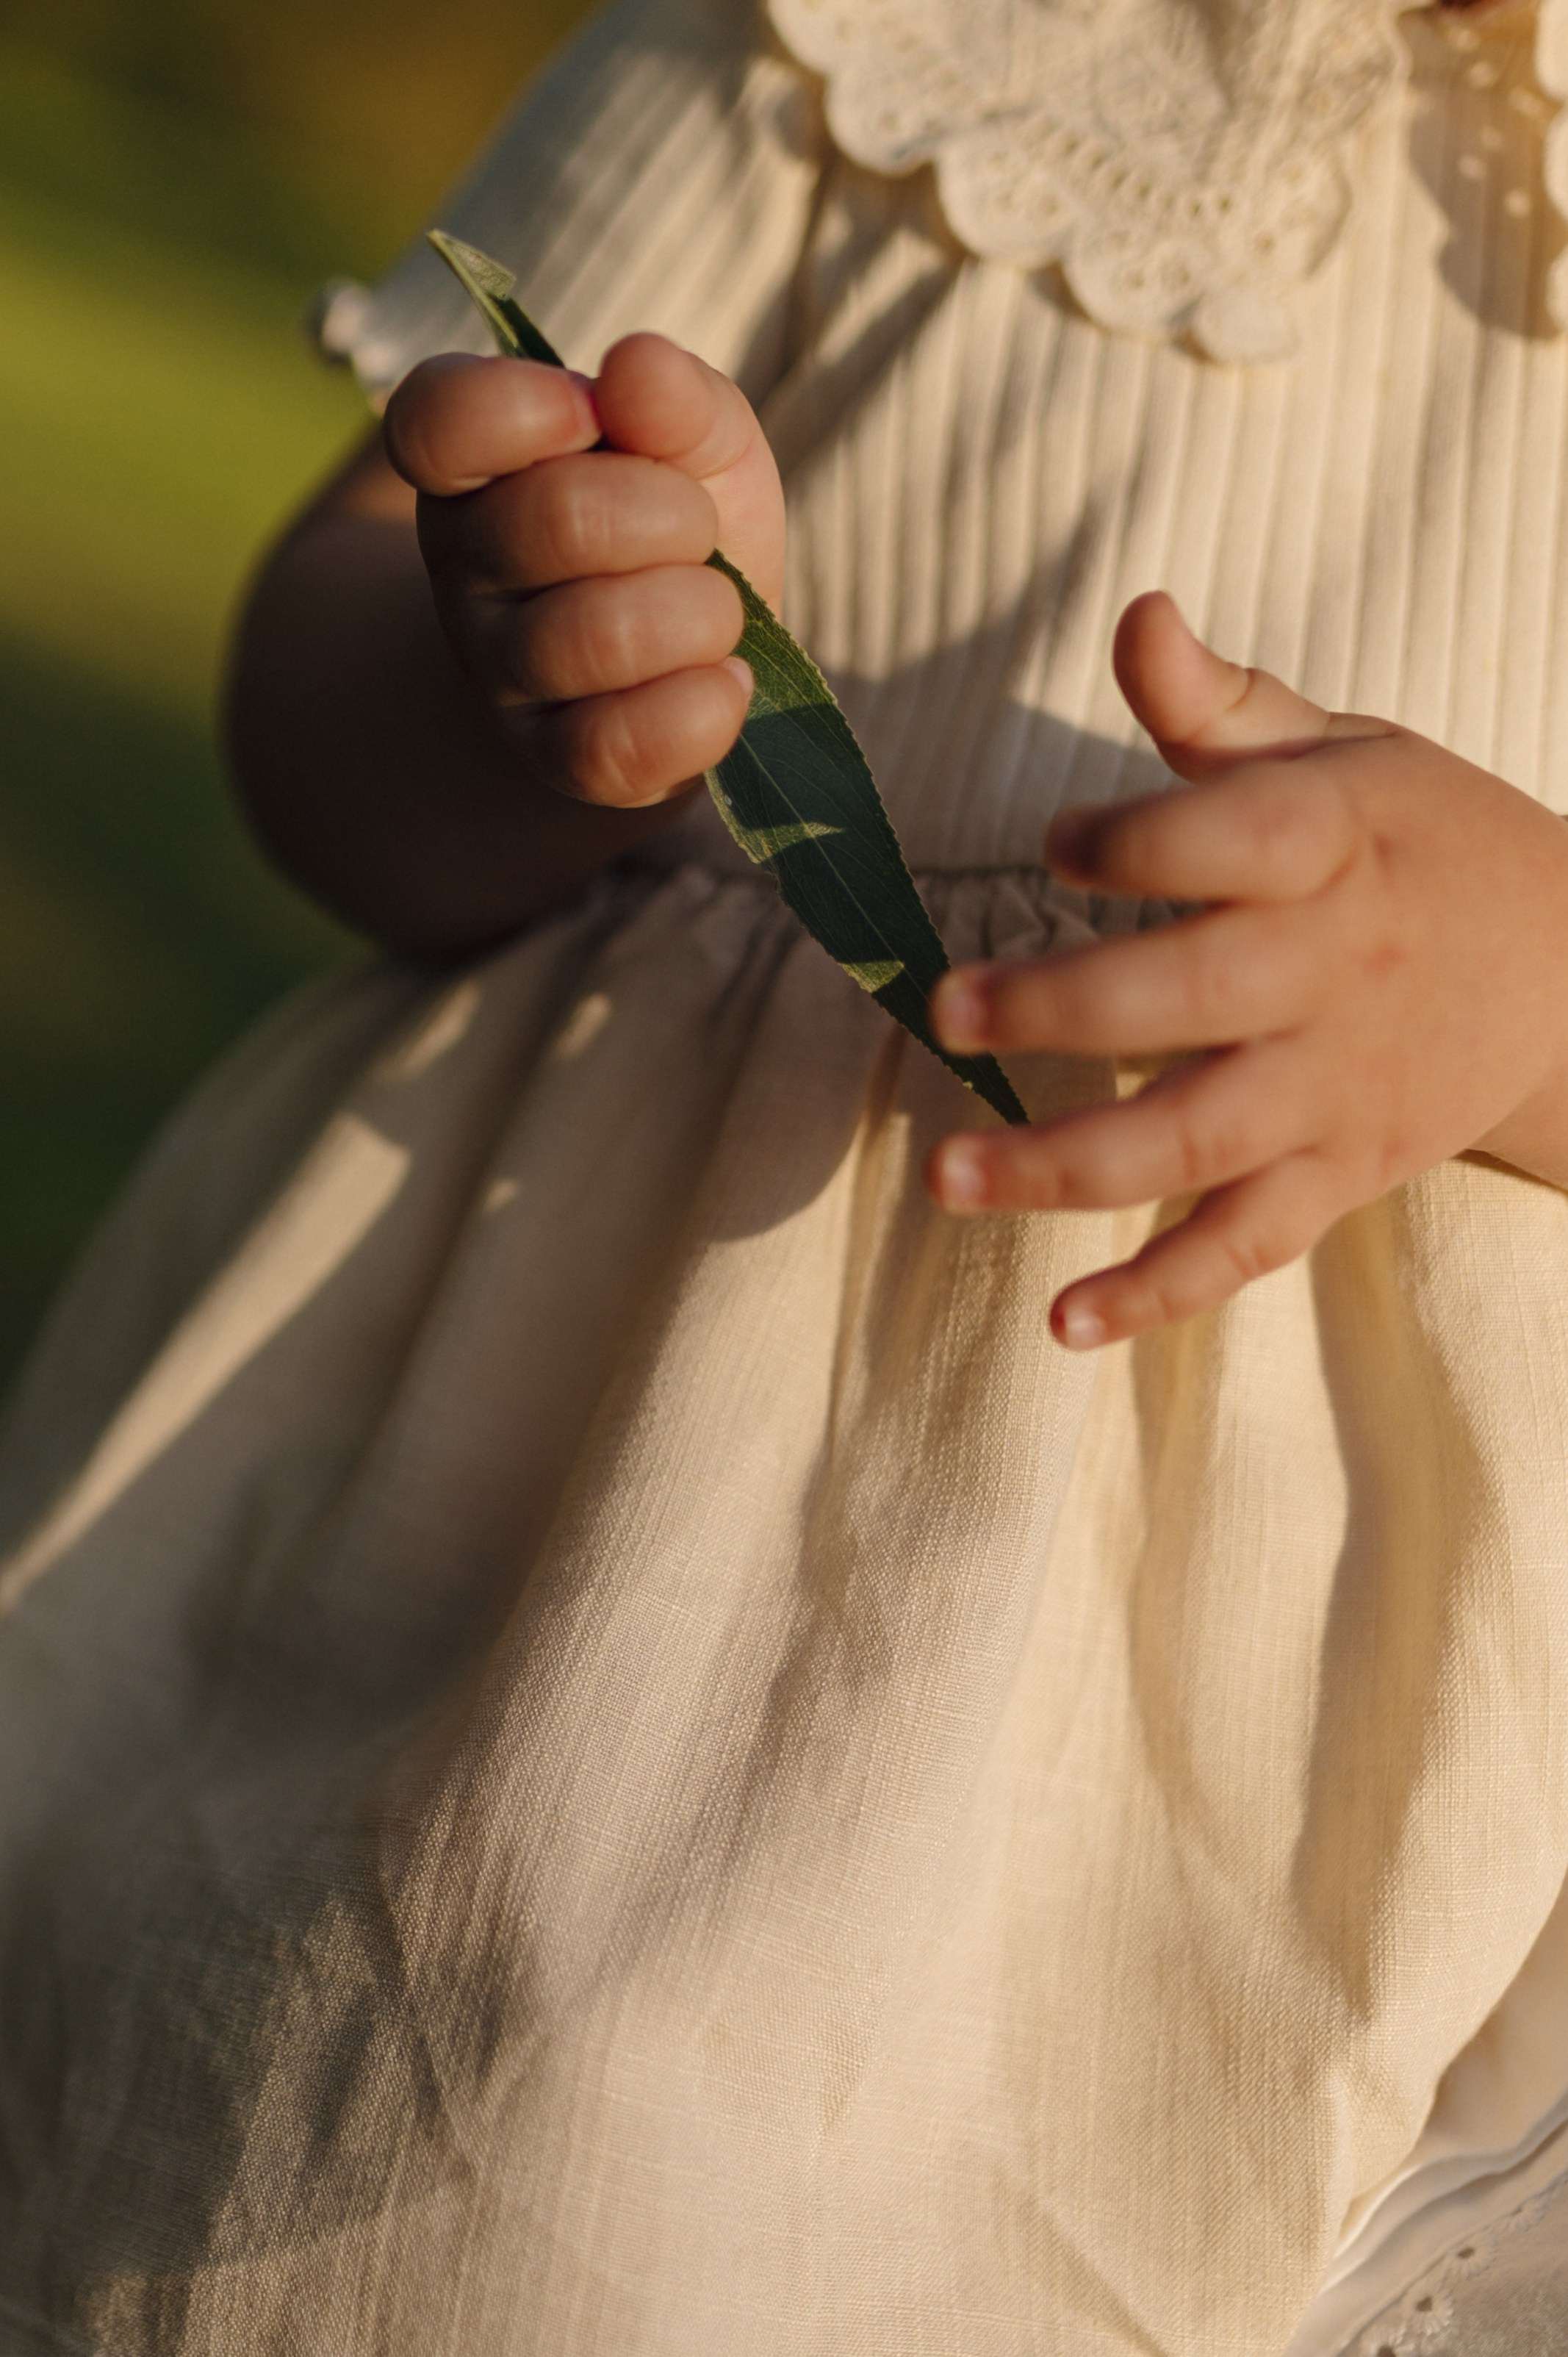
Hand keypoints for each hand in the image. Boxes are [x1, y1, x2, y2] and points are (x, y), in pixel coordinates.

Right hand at [382, 334, 783, 806]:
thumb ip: (677, 397)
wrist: (681, 664)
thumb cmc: (675, 531)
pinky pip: (614, 747)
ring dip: (700, 613)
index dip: (527, 407)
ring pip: (595, 636)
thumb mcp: (695, 440)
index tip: (595, 416)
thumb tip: (637, 366)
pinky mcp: (555, 762)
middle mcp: (467, 570)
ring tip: (718, 612)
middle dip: (673, 514)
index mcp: (474, 467)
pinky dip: (702, 709)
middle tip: (697, 530)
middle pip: (558, 519)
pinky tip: (726, 682)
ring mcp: (503, 674)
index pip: (437, 420)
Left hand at [925, 591, 1567, 1347]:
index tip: (1056, 844)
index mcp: (1338, 846)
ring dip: (1068, 1166)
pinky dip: (1159, 1293)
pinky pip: (1245, 1246)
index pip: (1236, 838)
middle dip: (1068, 1010)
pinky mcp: (1338, 1175)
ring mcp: (1336, 1090)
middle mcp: (1337, 973)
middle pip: (1196, 1000)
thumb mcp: (1345, 753)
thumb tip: (1136, 617)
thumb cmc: (1420, 843)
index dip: (1139, 839)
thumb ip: (1223, 706)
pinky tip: (1064, 1321)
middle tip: (947, 1010)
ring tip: (949, 1175)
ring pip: (1198, 1139)